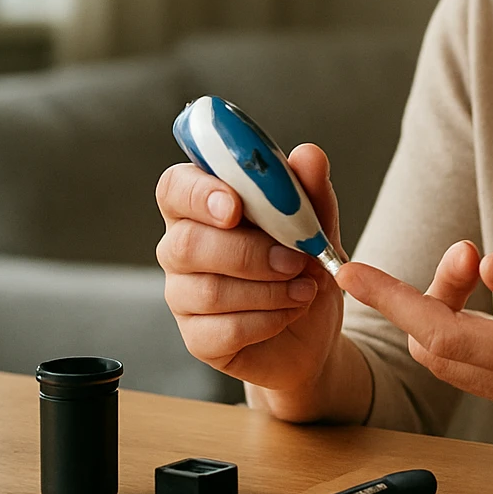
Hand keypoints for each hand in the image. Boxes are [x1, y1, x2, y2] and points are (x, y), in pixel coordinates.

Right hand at [155, 143, 344, 415]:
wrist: (315, 329)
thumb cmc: (303, 265)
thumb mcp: (317, 225)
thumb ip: (309, 191)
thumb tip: (308, 154)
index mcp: (203, 207)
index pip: (175, 187)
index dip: (199, 194)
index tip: (235, 206)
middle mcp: (181, 248)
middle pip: (187, 243)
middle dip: (249, 252)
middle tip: (296, 258)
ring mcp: (184, 296)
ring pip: (208, 291)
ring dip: (269, 290)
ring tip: (306, 287)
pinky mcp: (198, 338)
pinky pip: (223, 330)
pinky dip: (268, 320)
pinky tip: (291, 312)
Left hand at [338, 244, 492, 423]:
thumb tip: (486, 265)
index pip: (447, 334)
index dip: (395, 298)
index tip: (353, 269)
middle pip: (435, 350)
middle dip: (421, 294)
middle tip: (463, 249)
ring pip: (447, 359)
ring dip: (439, 308)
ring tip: (473, 262)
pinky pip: (469, 363)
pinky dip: (454, 324)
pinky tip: (475, 290)